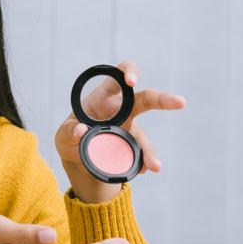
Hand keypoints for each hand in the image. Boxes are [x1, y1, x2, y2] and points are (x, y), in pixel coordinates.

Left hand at [54, 60, 185, 202]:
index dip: (129, 72)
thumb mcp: (63, 135)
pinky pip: (141, 155)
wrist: (77, 159)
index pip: (119, 74)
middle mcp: (122, 110)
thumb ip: (68, 131)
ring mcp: (130, 129)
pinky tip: (142, 171)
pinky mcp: (132, 147)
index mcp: (104, 96)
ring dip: (150, 151)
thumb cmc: (70, 137)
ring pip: (144, 136)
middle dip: (163, 99)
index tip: (132, 81)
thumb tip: (81, 131)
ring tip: (154, 166)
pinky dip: (143, 164)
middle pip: (146, 99)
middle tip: (180, 102)